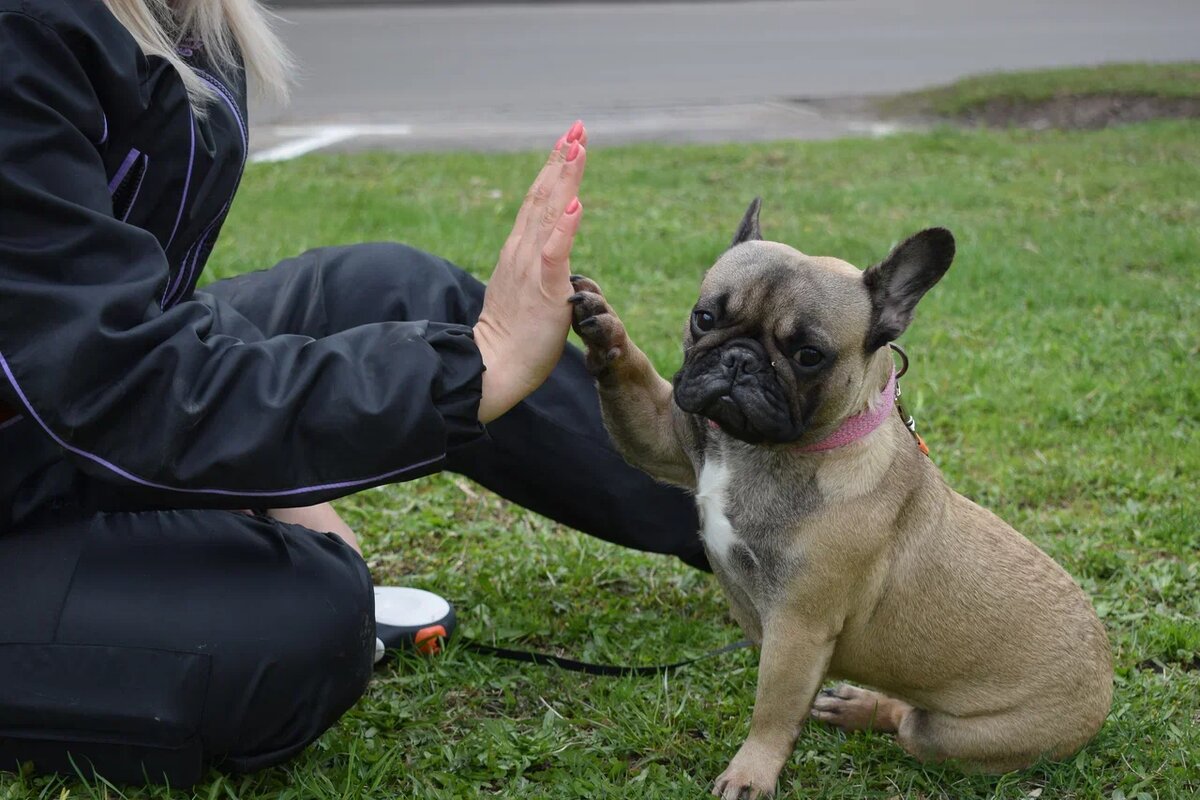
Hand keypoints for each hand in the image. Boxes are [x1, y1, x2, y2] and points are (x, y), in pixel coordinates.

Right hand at [474, 121, 587, 422]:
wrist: (493, 366)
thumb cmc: (511, 337)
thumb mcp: (525, 291)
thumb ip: (536, 269)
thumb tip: (549, 260)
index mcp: (519, 252)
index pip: (537, 201)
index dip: (554, 169)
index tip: (570, 141)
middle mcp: (522, 252)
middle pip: (543, 196)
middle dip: (562, 160)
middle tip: (578, 128)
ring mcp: (531, 268)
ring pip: (549, 214)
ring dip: (564, 180)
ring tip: (578, 149)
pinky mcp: (543, 289)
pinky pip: (554, 253)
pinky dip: (565, 227)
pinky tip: (576, 205)